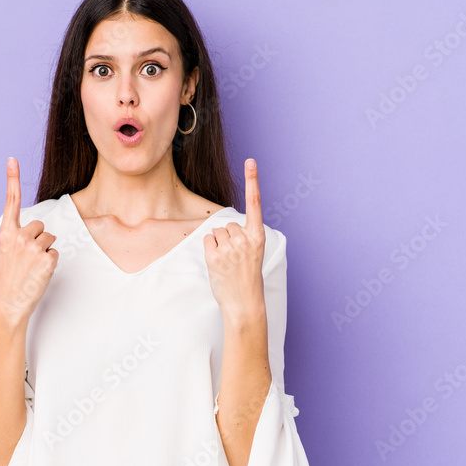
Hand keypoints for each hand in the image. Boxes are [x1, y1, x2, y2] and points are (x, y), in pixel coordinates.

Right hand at [0, 157, 58, 325]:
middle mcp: (18, 237)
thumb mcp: (7, 252)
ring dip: (45, 252)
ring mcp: (32, 248)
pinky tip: (38, 274)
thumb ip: (18, 237)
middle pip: (40, 225)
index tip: (12, 159)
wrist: (8, 303)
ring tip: (32, 268)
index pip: (11, 202)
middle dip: (38, 239)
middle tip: (27, 259)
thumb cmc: (9, 278)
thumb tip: (39, 229)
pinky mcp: (46, 259)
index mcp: (5, 234)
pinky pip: (55, 254)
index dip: (12, 179)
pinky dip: (50, 264)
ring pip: (50, 239)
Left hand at [203, 158, 266, 322]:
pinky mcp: (215, 256)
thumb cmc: (248, 279)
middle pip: (227, 224)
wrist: (245, 304)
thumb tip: (222, 228)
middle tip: (236, 259)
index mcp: (258, 237)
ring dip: (219, 245)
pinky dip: (210, 250)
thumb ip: (242, 238)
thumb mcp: (252, 254)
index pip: (255, 203)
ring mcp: (229, 248)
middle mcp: (245, 239)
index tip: (251, 161)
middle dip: (228, 238)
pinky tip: (219, 264)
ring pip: (216, 232)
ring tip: (228, 263)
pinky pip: (207, 241)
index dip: (253, 180)